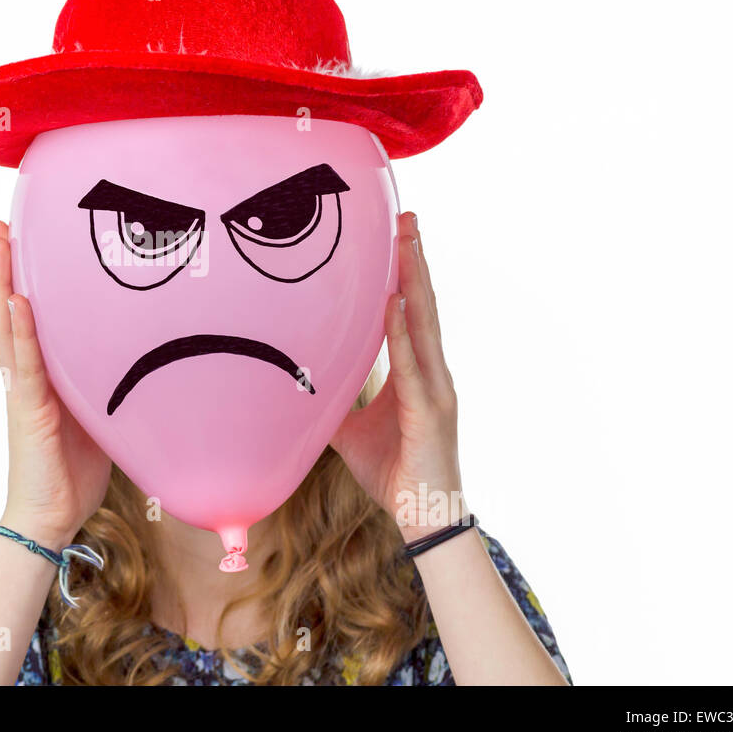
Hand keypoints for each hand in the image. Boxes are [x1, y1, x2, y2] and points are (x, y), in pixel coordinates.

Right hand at [0, 221, 110, 547]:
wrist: (50, 519)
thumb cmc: (73, 470)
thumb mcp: (98, 414)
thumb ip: (106, 382)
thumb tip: (143, 355)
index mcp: (38, 375)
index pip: (23, 317)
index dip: (17, 278)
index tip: (18, 238)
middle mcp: (22, 376)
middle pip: (4, 309)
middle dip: (1, 266)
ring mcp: (21, 391)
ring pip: (5, 326)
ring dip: (1, 281)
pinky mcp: (29, 411)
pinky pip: (24, 365)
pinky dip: (21, 330)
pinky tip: (19, 300)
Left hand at [331, 212, 464, 541]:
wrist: (422, 515)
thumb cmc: (393, 471)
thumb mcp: (351, 430)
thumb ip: (333, 402)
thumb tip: (296, 387)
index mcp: (416, 372)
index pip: (412, 311)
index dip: (406, 272)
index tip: (399, 233)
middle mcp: (431, 372)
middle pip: (424, 304)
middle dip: (416, 259)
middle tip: (408, 216)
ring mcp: (436, 389)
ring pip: (425, 324)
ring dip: (415, 281)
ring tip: (408, 242)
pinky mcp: (431, 412)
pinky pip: (413, 366)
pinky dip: (403, 333)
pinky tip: (395, 304)